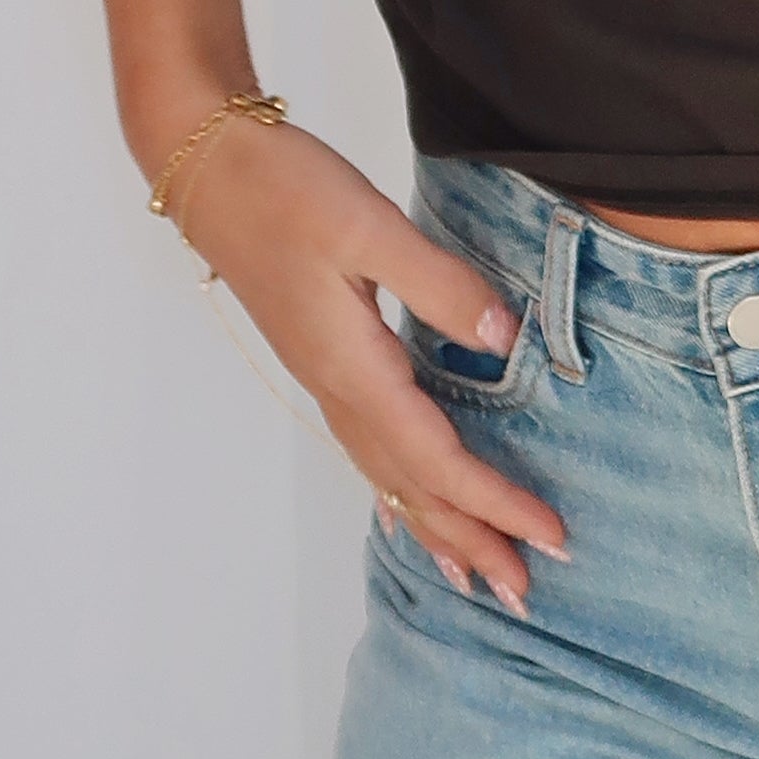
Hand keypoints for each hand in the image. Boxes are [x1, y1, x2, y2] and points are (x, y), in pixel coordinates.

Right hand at [165, 110, 569, 611]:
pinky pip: (366, 449)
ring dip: (437, 525)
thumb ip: (438, 284)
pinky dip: (397, 489)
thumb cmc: (286, 189)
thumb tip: (503, 338)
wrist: (208, 168)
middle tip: (524, 591)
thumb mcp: (369, 226)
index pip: (438, 459)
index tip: (551, 537)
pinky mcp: (321, 359)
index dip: (496, 503)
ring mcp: (324, 378)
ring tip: (475, 574)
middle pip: (414, 487)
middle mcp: (338, 389)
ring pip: (389, 475)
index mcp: (355, 367)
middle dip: (471, 540)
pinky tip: (405, 507)